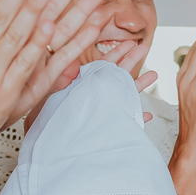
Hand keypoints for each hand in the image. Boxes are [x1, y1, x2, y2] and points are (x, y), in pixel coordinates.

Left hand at [19, 33, 156, 130]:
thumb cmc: (40, 127)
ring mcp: (100, 113)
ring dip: (139, 85)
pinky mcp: (105, 130)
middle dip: (131, 61)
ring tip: (154, 74)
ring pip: (123, 97)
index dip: (115, 54)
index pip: (100, 66)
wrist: (44, 152)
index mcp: (79, 87)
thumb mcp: (47, 97)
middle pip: (115, 76)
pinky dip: (135, 119)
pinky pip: (122, 123)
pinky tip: (147, 115)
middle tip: (144, 46)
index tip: (129, 41)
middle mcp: (92, 98)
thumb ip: (60, 81)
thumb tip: (74, 63)